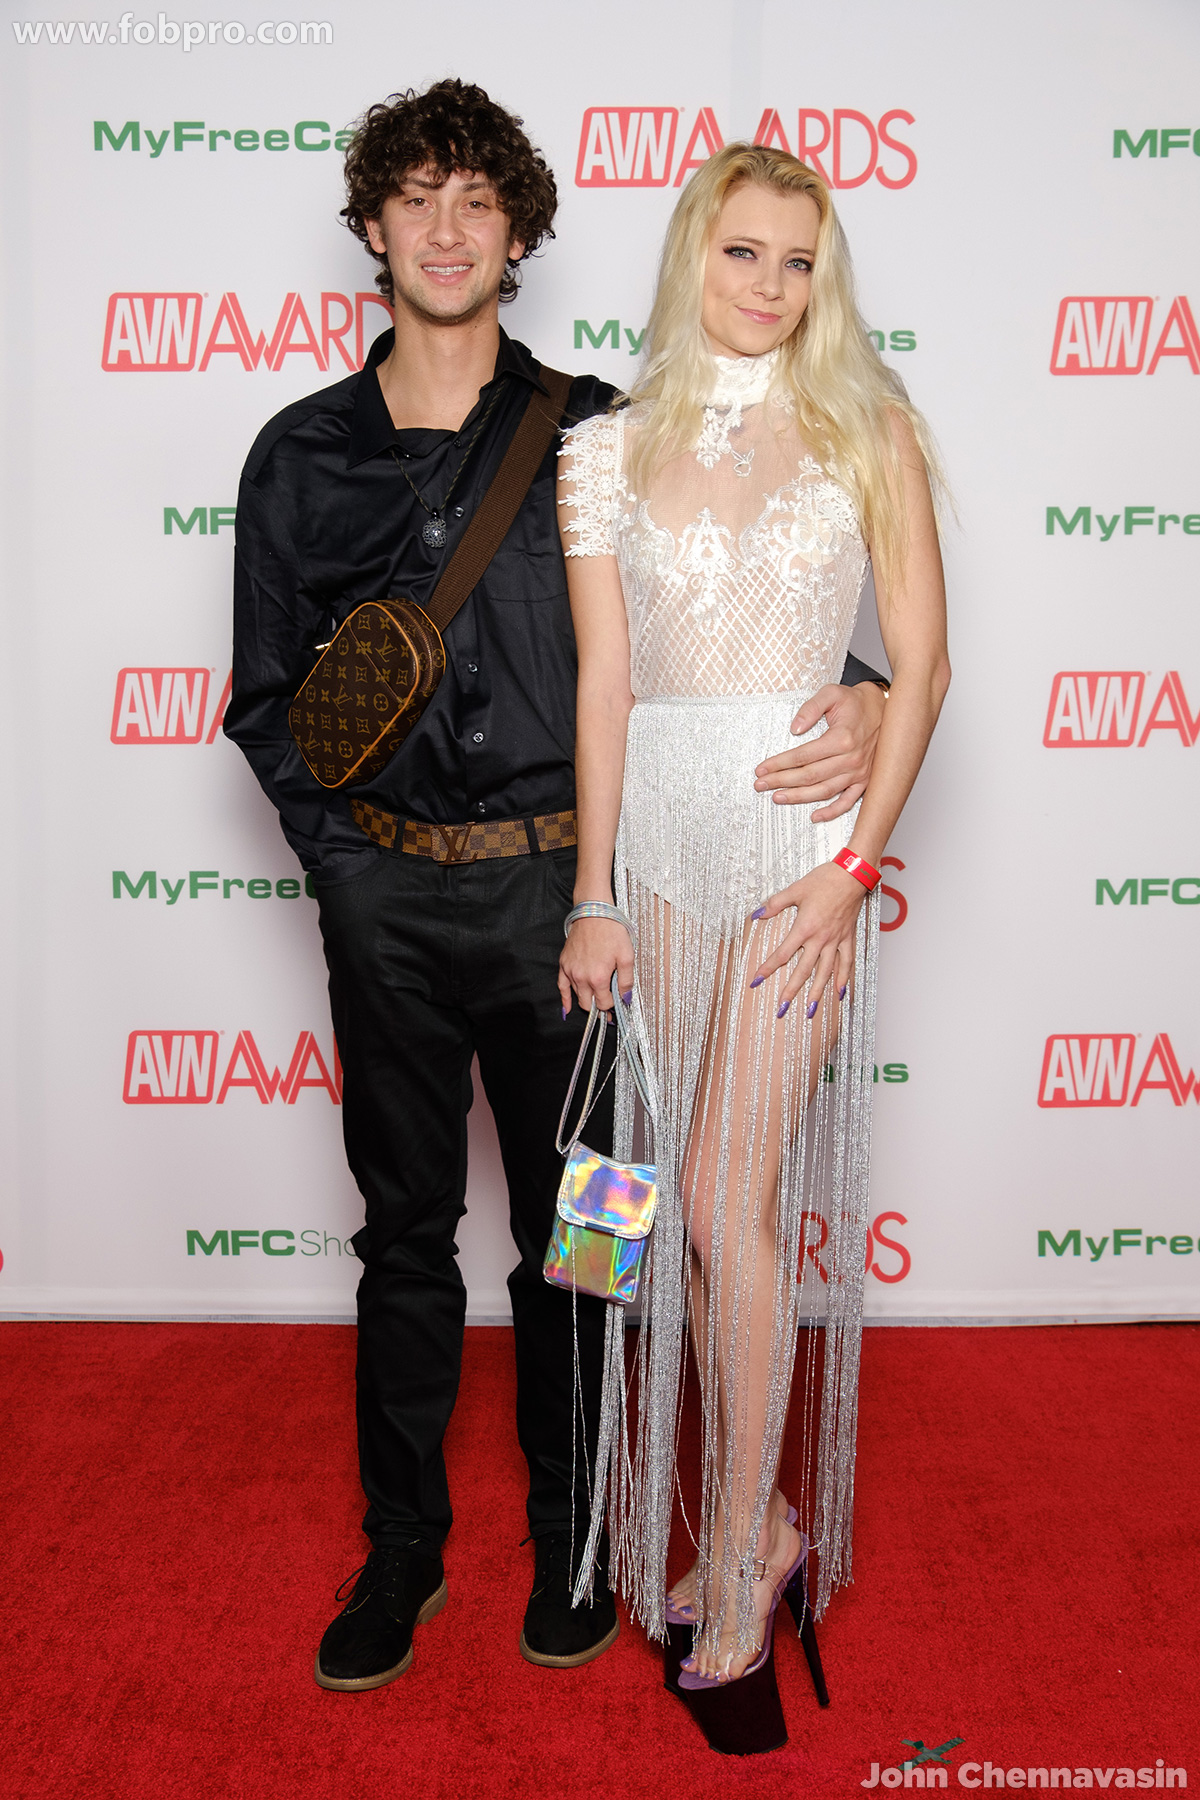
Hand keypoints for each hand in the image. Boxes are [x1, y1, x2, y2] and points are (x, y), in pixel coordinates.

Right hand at [558, 918, 634, 1016]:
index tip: (617, 1002)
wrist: (593, 912)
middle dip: (598, 1006)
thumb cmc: (611, 931)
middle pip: (588, 1004)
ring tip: (595, 997)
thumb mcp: (627, 956)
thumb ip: (626, 981)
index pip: (604, 1003)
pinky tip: (567, 1008)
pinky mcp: (564, 964)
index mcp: (598, 978)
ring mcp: (570, 971)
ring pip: (577, 996)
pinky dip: (565, 999)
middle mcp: (582, 977)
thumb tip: (625, 998)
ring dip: (587, 998)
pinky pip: (561, 987)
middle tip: (607, 1004)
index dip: (612, 1005)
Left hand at [750, 861, 866, 1014]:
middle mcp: (821, 939)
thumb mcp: (795, 890)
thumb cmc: (825, 879)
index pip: (782, 954)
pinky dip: (844, 979)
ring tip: (809, 1010)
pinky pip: (847, 963)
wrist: (853, 875)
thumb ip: (775, 904)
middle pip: (803, 971)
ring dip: (816, 993)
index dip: (768, 968)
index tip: (756, 981)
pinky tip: (840, 993)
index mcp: (805, 928)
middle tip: (781, 1009)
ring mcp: (836, 941)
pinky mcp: (848, 938)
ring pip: (825, 973)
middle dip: (791, 992)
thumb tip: (757, 914)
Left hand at [753, 682, 886, 821]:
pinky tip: (815, 816)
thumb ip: (811, 708)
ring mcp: (859, 772)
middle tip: (760, 785)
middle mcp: (851, 759)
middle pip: (809, 776)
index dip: (779, 764)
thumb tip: (794, 728)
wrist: (886, 709)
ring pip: (824, 791)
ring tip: (777, 797)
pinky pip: (848, 802)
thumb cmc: (857, 702)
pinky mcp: (865, 780)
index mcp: (841, 738)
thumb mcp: (832, 694)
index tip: (762, 769)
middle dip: (781, 781)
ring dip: (799, 798)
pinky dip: (832, 812)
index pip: (802, 756)